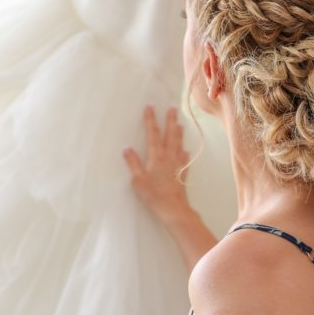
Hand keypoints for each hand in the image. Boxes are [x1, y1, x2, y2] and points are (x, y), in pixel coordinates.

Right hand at [123, 105, 194, 228]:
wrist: (173, 208)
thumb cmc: (153, 194)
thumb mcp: (138, 179)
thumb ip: (133, 163)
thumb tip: (127, 149)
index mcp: (156, 155)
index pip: (153, 133)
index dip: (151, 119)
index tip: (150, 107)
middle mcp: (169, 156)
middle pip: (170, 134)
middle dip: (170, 120)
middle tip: (173, 108)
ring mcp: (177, 163)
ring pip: (179, 143)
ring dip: (179, 132)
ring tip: (180, 124)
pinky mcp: (183, 172)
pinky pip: (184, 158)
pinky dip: (184, 152)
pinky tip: (186, 150)